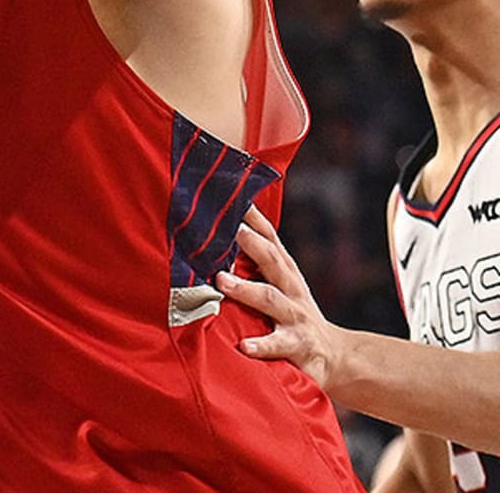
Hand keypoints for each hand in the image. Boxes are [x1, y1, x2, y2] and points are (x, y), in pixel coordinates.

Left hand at [215, 205, 344, 387]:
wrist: (335, 357)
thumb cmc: (293, 311)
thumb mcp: (279, 281)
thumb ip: (254, 258)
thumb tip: (218, 229)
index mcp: (284, 270)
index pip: (269, 236)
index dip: (252, 216)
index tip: (230, 197)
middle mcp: (291, 288)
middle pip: (272, 260)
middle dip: (252, 243)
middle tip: (230, 230)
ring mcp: (296, 316)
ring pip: (271, 299)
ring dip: (246, 289)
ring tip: (222, 281)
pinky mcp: (298, 347)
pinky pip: (278, 345)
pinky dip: (262, 345)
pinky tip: (245, 346)